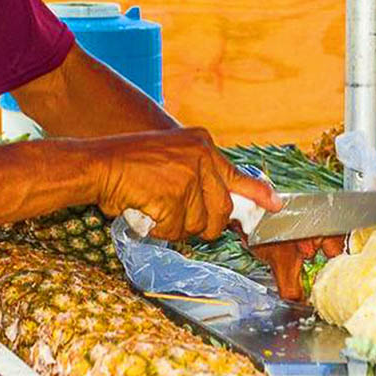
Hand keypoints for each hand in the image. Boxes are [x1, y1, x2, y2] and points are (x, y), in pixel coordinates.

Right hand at [88, 128, 281, 240]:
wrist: (99, 164)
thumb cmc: (128, 165)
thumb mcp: (172, 157)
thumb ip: (199, 175)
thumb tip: (223, 208)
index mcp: (202, 145)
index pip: (237, 175)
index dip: (257, 194)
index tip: (275, 206)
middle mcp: (201, 158)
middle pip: (220, 211)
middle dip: (203, 224)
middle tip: (176, 215)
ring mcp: (189, 177)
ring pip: (198, 225)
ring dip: (175, 226)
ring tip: (154, 206)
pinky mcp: (175, 196)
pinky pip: (175, 230)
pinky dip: (159, 229)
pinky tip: (145, 210)